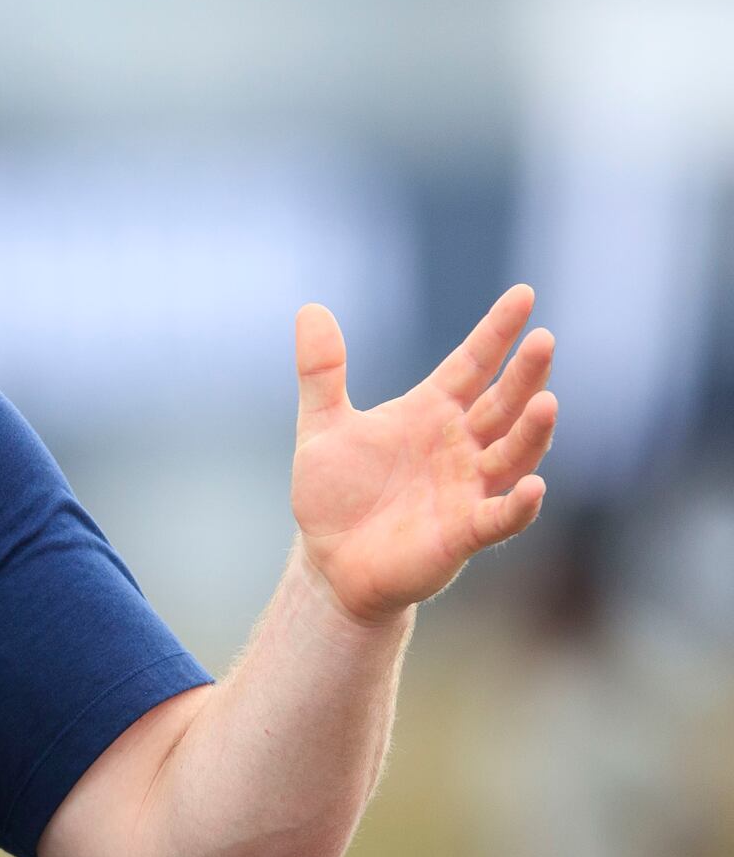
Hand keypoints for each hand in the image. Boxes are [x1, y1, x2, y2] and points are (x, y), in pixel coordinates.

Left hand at [290, 284, 555, 624]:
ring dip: (532, 432)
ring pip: (513, 455)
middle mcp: (461, 445)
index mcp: (431, 412)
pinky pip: (500, 517)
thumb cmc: (335, 493)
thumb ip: (322, 371)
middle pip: (502, 403)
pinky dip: (519, 505)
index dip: (497, 332)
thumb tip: (310, 309)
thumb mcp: (322, 426)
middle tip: (544, 340)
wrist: (329, 562)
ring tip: (547, 402)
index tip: (524, 295)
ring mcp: (468, 488)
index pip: (472, 364)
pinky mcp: (464, 534)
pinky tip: (535, 487)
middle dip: (525, 374)